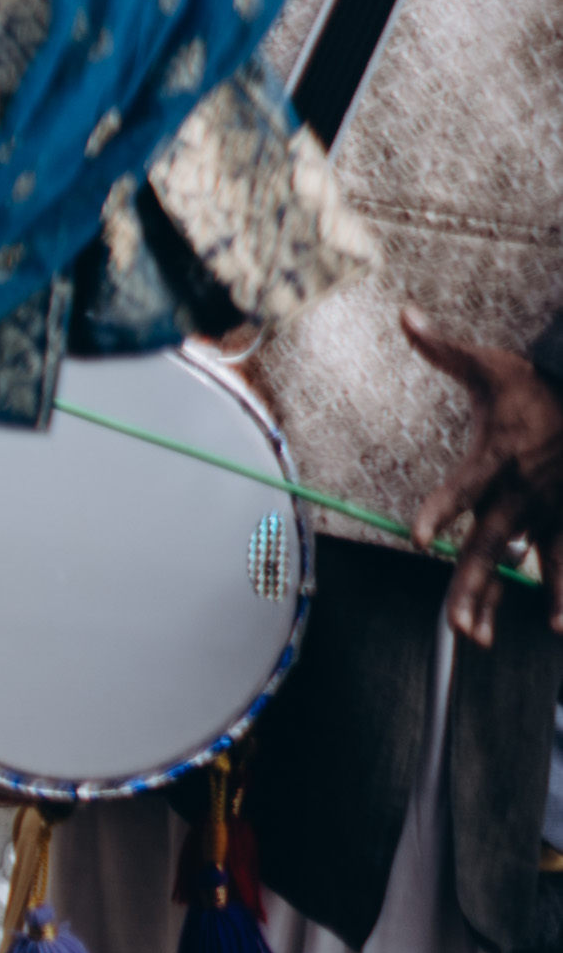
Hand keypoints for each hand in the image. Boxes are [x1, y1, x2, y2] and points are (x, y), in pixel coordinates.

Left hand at [411, 310, 562, 642]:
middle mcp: (518, 493)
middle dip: (468, 587)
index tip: (418, 539)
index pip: (459, 490)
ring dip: (503, 603)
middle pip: (487, 547)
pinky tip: (555, 627)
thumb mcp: (489, 363)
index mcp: (492, 459)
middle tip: (453, 625)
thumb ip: (443, 347)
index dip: (438, 513)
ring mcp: (547, 511)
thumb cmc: (537, 384)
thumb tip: (405, 314)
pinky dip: (561, 596)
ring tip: (483, 639)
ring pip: (524, 567)